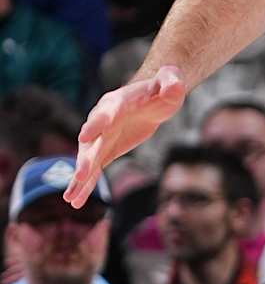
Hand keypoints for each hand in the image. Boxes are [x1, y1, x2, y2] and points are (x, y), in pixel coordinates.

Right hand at [71, 63, 186, 203]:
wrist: (150, 99)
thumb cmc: (160, 89)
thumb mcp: (170, 83)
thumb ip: (171, 83)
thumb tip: (174, 86)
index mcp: (116, 102)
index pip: (105, 113)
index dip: (96, 124)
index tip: (85, 136)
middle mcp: (102, 120)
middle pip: (92, 141)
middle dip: (86, 158)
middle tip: (80, 174)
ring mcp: (101, 137)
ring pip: (89, 159)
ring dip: (80, 178)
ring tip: (71, 197)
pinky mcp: (105, 151)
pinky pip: (94, 169)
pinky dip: (85, 184)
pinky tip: (75, 200)